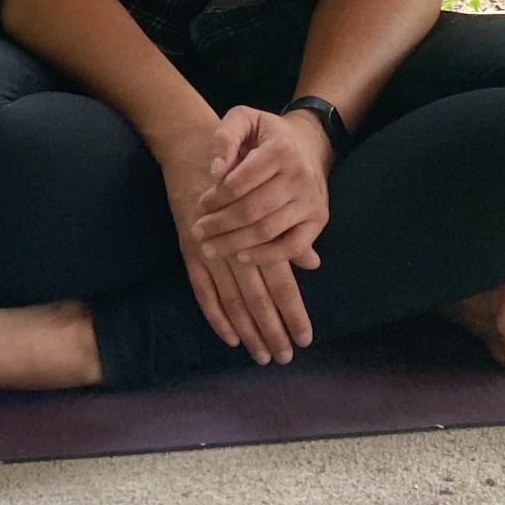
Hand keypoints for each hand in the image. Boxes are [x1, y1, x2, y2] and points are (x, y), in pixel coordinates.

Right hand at [155, 109, 329, 365]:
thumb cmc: (239, 169)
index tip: (305, 338)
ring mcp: (211, 249)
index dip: (292, 311)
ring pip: (233, 299)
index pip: (281, 281)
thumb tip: (313, 263)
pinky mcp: (190, 249)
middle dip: (272, 330)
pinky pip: (203, 290)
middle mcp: (236, 245)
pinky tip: (230, 337)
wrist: (193, 147)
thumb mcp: (271, 191)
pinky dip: (216, 315)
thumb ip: (289, 232)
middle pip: (258, 297)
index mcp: (261, 231)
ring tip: (261, 354)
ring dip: (248, 329)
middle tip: (284, 357)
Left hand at [194, 105, 333, 269]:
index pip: (240, 182)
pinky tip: (241, 256)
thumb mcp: (244, 118)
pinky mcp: (318, 219)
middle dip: (220, 225)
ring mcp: (311, 200)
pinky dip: (266, 256)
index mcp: (281, 149)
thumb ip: (224, 137)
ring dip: (235, 244)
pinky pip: (293, 246)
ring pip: (268, 231)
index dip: (216, 197)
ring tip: (210, 247)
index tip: (200, 205)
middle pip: (252, 210)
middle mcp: (300, 176)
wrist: (310, 143)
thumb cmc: (268, 134)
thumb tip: (216, 171)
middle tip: (198, 232)